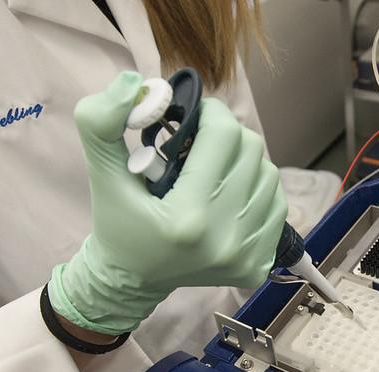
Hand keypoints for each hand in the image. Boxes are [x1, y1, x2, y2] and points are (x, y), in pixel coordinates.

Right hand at [48, 72, 286, 334]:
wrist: (130, 282)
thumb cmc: (117, 225)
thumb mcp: (102, 173)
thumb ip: (103, 123)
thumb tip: (134, 83)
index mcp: (188, 218)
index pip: (224, 136)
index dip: (210, 112)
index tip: (194, 114)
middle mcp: (225, 238)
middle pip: (252, 152)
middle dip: (228, 136)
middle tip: (203, 142)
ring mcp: (247, 255)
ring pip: (270, 176)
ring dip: (245, 163)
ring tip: (215, 170)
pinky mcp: (258, 265)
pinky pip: (276, 206)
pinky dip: (257, 192)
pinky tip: (231, 196)